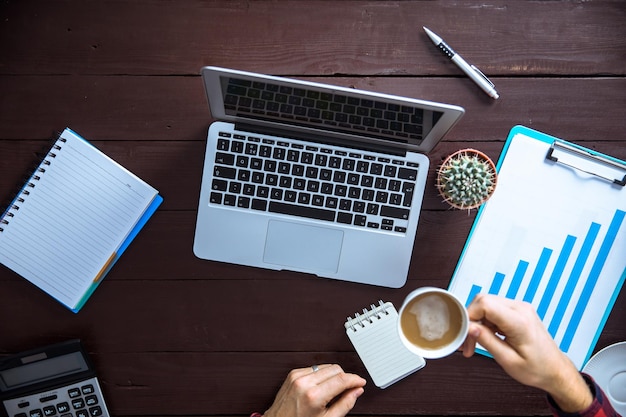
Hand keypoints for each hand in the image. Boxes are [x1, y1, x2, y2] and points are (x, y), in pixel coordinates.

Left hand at [263, 364, 365, 416]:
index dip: (355, 379)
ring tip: (332, 391)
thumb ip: (345, 404)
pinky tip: (320, 387)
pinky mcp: (293, 374)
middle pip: (335, 369)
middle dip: (345, 378)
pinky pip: (314, 368)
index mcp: (314, 396)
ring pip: (326, 367)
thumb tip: (357, 391)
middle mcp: (304, 382)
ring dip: (333, 376)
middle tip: (348, 389)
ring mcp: (297, 376)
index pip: (341, 379)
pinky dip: (321, 376)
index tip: (361, 382)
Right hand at [461, 294, 592, 412]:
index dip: (469, 316)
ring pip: (486, 304)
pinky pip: (494, 309)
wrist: (555, 370)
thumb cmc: (537, 369)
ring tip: (477, 342)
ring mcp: (520, 308)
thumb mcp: (508, 360)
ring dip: (477, 321)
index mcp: (519, 321)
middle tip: (468, 341)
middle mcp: (521, 309)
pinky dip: (485, 321)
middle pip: (483, 301)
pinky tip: (486, 336)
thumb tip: (469, 327)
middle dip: (471, 320)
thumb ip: (487, 341)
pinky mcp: (518, 311)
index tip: (464, 333)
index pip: (484, 304)